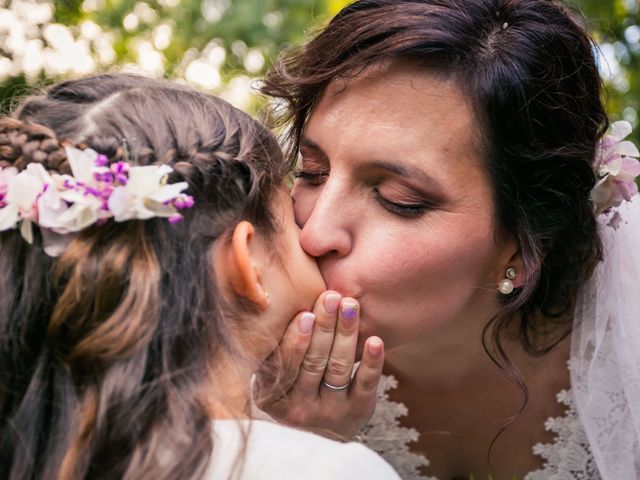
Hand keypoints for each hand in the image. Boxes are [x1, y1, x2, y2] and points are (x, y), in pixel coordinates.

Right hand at [254, 291, 384, 438]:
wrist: (319, 428)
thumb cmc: (291, 382)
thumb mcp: (273, 372)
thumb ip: (272, 347)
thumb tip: (272, 303)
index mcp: (271, 397)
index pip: (285, 365)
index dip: (295, 340)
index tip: (306, 313)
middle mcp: (299, 409)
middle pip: (313, 363)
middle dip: (324, 327)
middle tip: (331, 297)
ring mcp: (329, 412)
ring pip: (338, 368)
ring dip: (346, 334)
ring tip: (350, 306)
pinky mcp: (357, 412)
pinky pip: (365, 385)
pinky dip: (372, 362)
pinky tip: (375, 341)